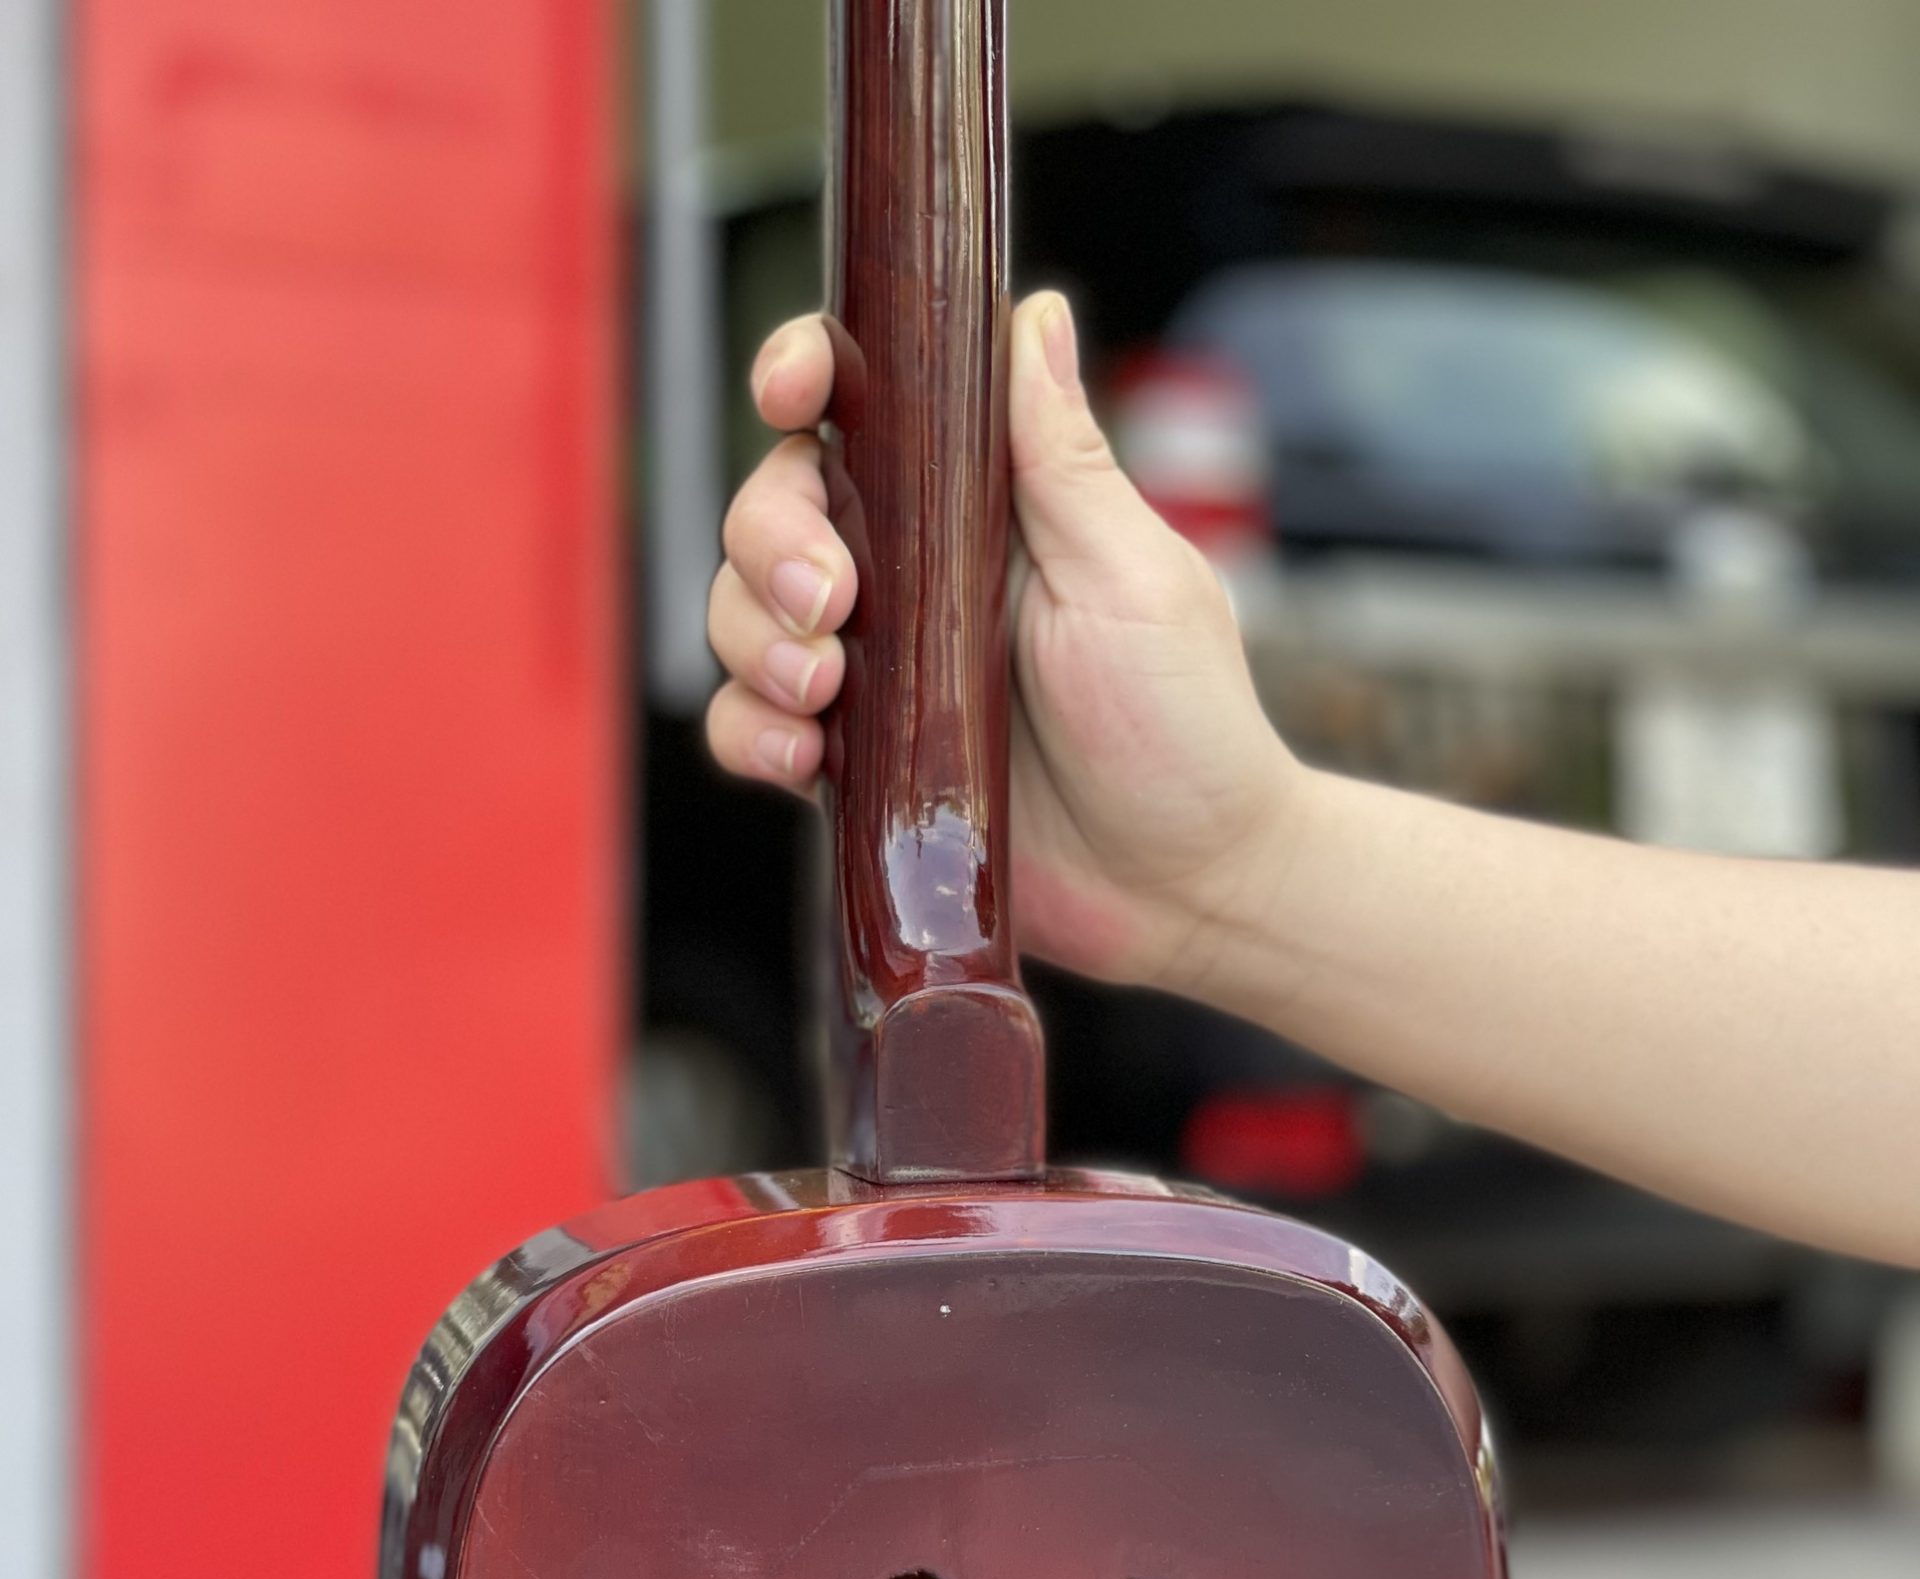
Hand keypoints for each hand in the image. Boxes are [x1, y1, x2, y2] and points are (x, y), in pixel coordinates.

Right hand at [705, 291, 1296, 992]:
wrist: (1188, 885)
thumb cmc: (1185, 724)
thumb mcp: (1130, 574)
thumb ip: (1062, 456)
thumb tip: (1031, 311)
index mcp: (976, 508)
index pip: (861, 414)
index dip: (803, 379)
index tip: (791, 391)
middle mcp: (911, 580)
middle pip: (775, 510)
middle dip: (770, 541)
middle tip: (833, 605)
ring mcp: (876, 674)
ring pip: (745, 614)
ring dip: (755, 639)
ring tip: (823, 693)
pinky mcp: (856, 767)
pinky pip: (750, 731)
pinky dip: (748, 732)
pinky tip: (801, 755)